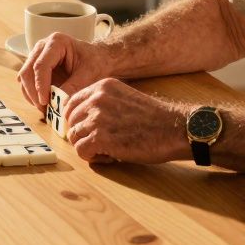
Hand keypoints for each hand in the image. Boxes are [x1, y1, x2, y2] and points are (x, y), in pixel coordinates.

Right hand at [17, 32, 117, 109]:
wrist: (99, 58)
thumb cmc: (96, 61)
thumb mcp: (89, 74)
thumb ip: (74, 87)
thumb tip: (59, 104)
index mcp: (56, 42)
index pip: (41, 65)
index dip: (40, 85)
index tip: (45, 102)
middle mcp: (42, 47)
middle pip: (28, 71)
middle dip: (34, 93)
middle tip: (45, 110)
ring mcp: (37, 56)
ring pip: (24, 78)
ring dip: (31, 96)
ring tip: (46, 110)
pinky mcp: (36, 67)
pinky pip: (27, 82)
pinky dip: (32, 95)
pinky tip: (44, 104)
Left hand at [63, 78, 189, 164]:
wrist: (173, 129)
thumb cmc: (154, 118)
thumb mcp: (124, 98)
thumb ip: (103, 103)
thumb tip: (84, 119)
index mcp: (102, 87)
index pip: (72, 102)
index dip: (76, 120)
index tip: (85, 130)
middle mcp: (96, 99)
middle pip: (71, 121)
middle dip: (82, 134)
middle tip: (99, 143)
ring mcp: (97, 117)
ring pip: (74, 137)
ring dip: (88, 147)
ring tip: (108, 150)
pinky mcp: (100, 137)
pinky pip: (81, 151)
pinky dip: (93, 158)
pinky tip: (110, 157)